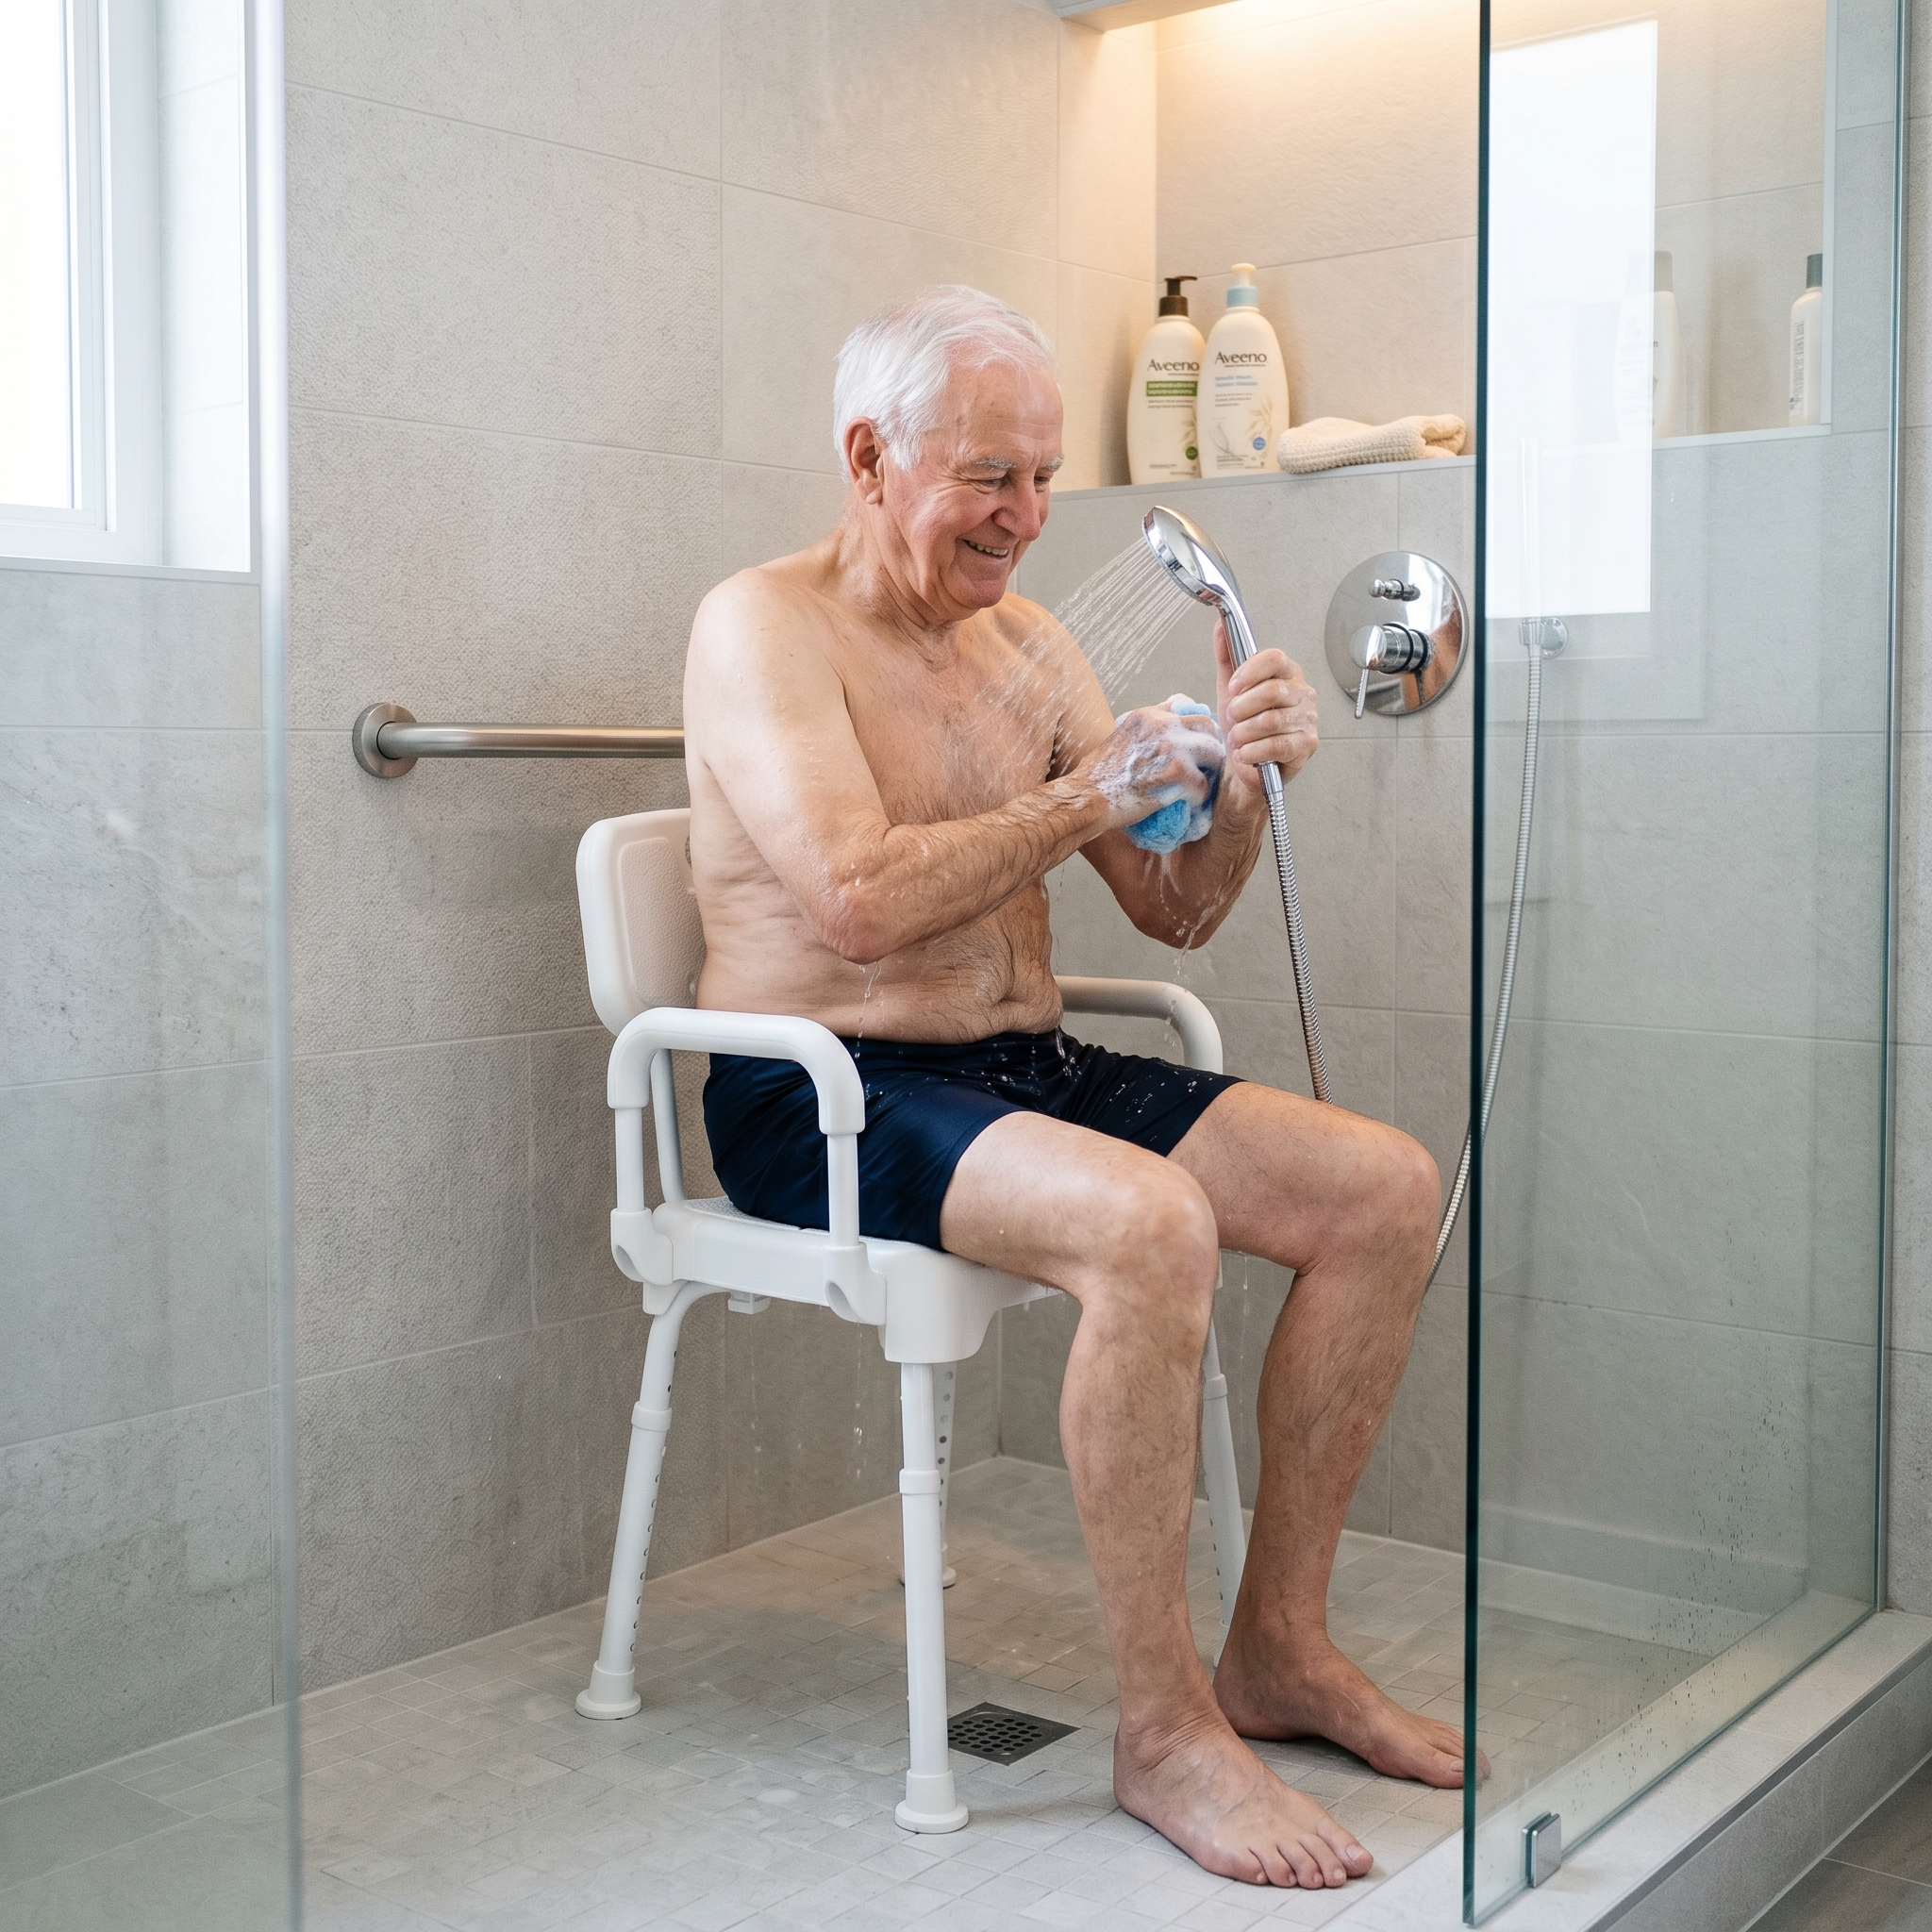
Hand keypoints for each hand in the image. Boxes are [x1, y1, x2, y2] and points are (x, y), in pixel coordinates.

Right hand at [1081, 699, 1225, 828]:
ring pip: (1214, 753)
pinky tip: (1187, 804)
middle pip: (1207, 725)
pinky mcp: (1177, 773)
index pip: (1187, 707)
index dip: (1193, 729)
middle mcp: (1162, 725)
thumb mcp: (1119, 738)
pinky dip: (1198, 798)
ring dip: (1209, 771)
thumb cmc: (1098, 776)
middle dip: (1209, 746)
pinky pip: (1204, 785)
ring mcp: (1171, 747)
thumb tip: (1166, 730)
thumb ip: (1145, 731)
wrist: (1086, 797)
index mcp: (1148, 715)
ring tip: (1198, 786)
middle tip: (1204, 768)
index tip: (1192, 747)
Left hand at [1214, 618, 1317, 796]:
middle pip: (1270, 691)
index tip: (1233, 688)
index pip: (1274, 658)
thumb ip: (1227, 658)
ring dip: (1244, 733)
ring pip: (1270, 720)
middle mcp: (1303, 693)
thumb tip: (1220, 627)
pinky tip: (1246, 753)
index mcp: (1288, 674)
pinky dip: (1253, 751)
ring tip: (1238, 739)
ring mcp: (1308, 718)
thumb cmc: (1246, 725)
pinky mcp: (1307, 744)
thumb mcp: (1231, 691)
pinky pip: (1276, 745)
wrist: (1250, 764)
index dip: (1249, 672)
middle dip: (1241, 708)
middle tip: (1233, 719)